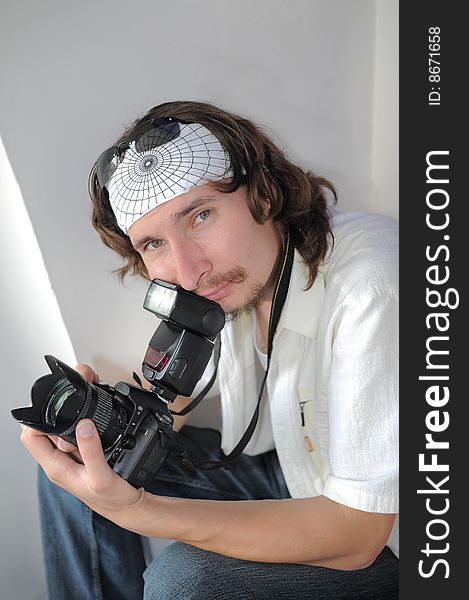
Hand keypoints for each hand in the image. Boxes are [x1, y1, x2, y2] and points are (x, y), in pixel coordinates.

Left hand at [20, 363, 145, 526]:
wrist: (127, 505)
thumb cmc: (112, 499)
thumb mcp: (101, 477)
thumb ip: (91, 452)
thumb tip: (84, 425)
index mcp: (56, 466)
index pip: (30, 437)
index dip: (36, 418)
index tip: (54, 404)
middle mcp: (60, 459)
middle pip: (45, 427)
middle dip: (57, 407)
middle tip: (74, 394)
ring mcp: (72, 455)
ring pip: (63, 426)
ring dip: (73, 412)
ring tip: (88, 401)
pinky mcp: (84, 451)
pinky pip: (78, 430)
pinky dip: (86, 418)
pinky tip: (97, 415)